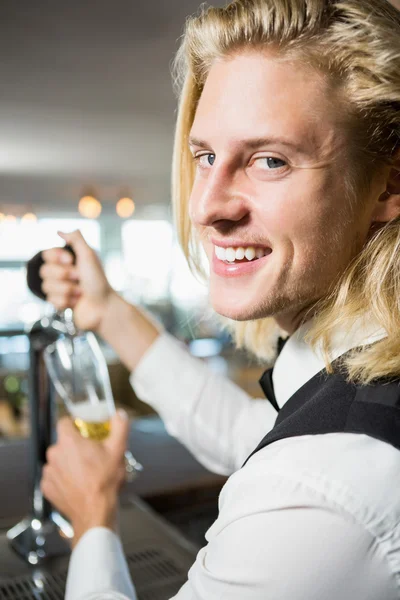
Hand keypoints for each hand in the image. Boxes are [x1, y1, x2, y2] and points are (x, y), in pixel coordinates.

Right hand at [40, 230, 115, 330]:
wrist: (104, 306)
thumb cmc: (99, 281)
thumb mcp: (89, 256)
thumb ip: (75, 240)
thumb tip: (59, 231)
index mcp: (68, 260)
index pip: (46, 254)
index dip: (56, 258)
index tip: (71, 261)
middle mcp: (62, 273)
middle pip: (44, 271)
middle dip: (64, 275)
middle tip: (79, 278)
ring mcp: (59, 288)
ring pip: (46, 287)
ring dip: (67, 290)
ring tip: (80, 292)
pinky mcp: (59, 303)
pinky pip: (50, 301)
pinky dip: (66, 301)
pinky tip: (76, 302)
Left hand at [41, 411, 129, 546]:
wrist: (95, 512)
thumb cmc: (104, 482)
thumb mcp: (118, 449)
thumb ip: (120, 427)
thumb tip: (120, 414)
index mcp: (68, 441)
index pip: (64, 422)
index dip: (75, 424)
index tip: (85, 430)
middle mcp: (54, 454)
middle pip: (63, 442)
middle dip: (76, 446)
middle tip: (91, 454)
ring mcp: (49, 472)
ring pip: (59, 459)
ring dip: (69, 462)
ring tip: (85, 471)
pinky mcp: (47, 487)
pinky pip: (54, 476)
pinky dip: (63, 478)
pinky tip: (77, 483)